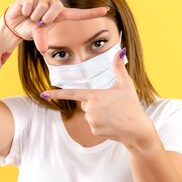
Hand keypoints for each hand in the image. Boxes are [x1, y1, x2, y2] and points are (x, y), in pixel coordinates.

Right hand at [4, 0, 108, 52]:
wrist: (14, 25)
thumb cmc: (31, 29)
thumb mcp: (38, 36)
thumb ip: (42, 40)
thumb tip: (43, 50)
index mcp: (60, 14)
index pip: (79, 14)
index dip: (92, 13)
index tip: (106, 10)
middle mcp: (53, 4)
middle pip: (56, 8)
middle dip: (45, 17)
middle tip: (38, 21)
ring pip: (41, 7)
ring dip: (33, 16)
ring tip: (30, 16)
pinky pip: (30, 3)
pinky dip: (25, 11)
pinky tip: (24, 11)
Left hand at [40, 47, 157, 149]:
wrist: (137, 130)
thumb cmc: (131, 106)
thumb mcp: (126, 85)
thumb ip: (119, 68)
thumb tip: (120, 51)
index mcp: (95, 96)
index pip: (72, 94)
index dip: (57, 94)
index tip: (44, 93)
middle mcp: (91, 108)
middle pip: (86, 104)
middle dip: (96, 104)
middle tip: (112, 107)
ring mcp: (91, 121)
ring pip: (89, 114)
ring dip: (99, 114)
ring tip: (113, 116)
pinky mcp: (94, 131)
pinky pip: (92, 125)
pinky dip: (101, 125)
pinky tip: (112, 124)